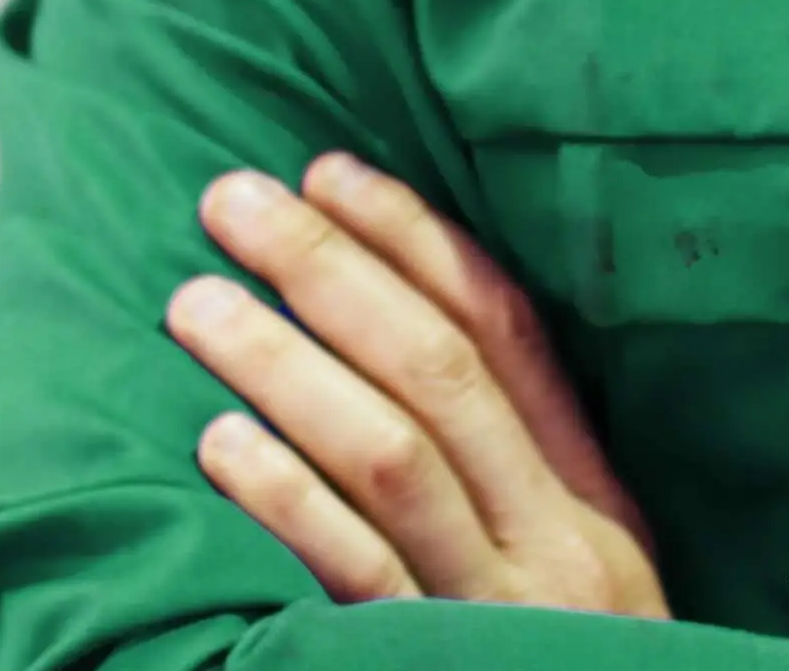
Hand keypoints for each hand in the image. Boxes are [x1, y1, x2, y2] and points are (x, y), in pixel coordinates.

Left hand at [166, 153, 667, 614]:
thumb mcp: (574, 586)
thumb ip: (513, 482)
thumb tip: (391, 344)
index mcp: (593, 506)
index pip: (510, 335)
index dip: (416, 242)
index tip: (329, 170)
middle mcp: (558, 548)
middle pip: (442, 373)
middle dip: (331, 270)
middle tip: (229, 199)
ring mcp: (499, 617)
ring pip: (394, 457)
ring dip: (286, 364)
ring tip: (195, 302)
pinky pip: (357, 580)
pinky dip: (288, 503)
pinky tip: (220, 446)